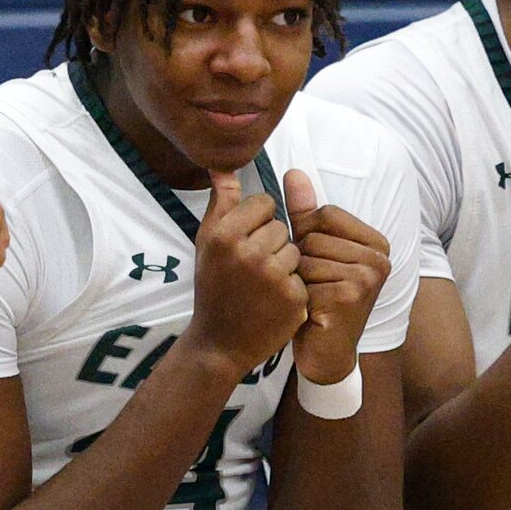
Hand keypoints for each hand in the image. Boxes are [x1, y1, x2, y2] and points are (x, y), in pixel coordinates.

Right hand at [187, 171, 304, 370]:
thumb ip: (221, 203)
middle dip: (271, 244)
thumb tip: (223, 166)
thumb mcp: (207, 244)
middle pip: (281, 226)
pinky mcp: (293, 297)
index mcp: (224, 235)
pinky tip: (273, 301)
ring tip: (262, 285)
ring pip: (295, 249)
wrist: (219, 343)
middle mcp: (248, 253)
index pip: (263, 203)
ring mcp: (273, 276)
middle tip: (252, 271)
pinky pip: (302, 274)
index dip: (257, 222)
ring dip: (284, 264)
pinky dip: (292, 287)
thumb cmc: (213, 288)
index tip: (244, 245)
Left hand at [284, 170, 388, 386]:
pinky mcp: (351, 295)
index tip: (315, 264)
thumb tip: (294, 172)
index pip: (324, 214)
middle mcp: (380, 258)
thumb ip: (305, 214)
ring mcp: (368, 276)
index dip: (305, 237)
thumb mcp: (313, 253)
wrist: (325, 354)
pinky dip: (298, 296)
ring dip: (297, 280)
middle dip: (299, 262)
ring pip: (306, 257)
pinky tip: (310, 312)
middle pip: (313, 236)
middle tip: (312, 288)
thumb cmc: (319, 301)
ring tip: (311, 299)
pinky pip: (304, 279)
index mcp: (376, 242)